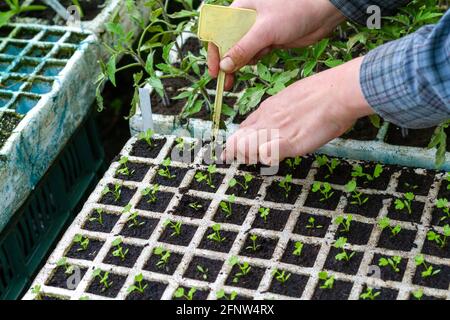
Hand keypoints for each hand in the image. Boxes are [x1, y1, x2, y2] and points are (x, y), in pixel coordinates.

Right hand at [208, 0, 345, 89]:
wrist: (323, 13)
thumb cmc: (294, 10)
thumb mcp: (265, 30)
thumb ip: (243, 48)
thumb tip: (225, 66)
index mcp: (240, 9)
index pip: (218, 31)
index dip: (214, 52)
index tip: (215, 71)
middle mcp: (245, 19)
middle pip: (228, 44)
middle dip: (228, 63)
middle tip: (227, 83)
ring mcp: (257, 30)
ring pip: (242, 51)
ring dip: (244, 61)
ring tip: (256, 57)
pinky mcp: (268, 40)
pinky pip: (255, 54)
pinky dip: (256, 58)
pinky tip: (265, 54)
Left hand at [222, 57, 374, 164]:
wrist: (337, 92)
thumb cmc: (323, 93)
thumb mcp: (293, 96)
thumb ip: (281, 110)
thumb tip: (279, 119)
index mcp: (267, 109)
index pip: (243, 129)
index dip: (239, 142)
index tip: (239, 151)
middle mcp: (266, 120)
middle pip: (237, 141)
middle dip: (238, 153)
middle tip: (248, 158)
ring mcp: (275, 131)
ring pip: (245, 148)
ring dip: (250, 157)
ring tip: (262, 158)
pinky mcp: (288, 143)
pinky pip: (266, 155)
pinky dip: (266, 160)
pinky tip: (274, 159)